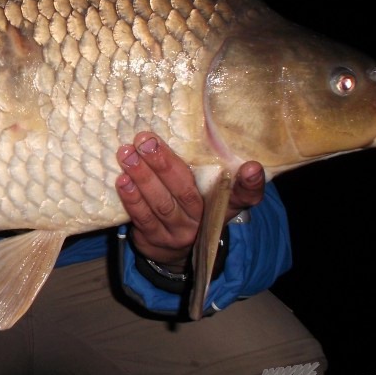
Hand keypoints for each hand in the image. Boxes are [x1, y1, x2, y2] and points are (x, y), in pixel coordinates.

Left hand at [115, 132, 263, 269]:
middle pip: (186, 192)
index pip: (245, 195)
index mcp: (224, 203)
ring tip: (127, 154)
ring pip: (162, 204)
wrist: (174, 249)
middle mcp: (205, 220)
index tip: (252, 167)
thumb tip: (182, 124)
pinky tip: (123, 180)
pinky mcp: (158, 241)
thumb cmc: (189, 204)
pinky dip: (132, 198)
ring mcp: (181, 233)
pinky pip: (144, 219)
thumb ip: (202, 164)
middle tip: (146, 141)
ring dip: (142, 177)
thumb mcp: (205, 187)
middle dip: (164, 165)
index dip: (250, 183)